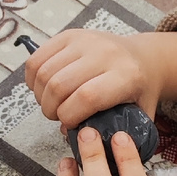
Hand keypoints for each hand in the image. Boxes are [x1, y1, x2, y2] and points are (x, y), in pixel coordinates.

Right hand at [25, 29, 161, 129]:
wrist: (143, 57)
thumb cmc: (139, 90)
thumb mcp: (138, 116)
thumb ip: (113, 133)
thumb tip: (77, 140)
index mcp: (126, 76)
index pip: (87, 97)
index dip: (69, 116)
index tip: (70, 124)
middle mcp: (105, 53)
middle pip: (59, 84)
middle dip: (51, 108)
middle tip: (57, 116)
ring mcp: (85, 41)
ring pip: (44, 72)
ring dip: (40, 95)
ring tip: (51, 103)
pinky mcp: (69, 35)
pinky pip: (37, 58)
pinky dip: (32, 78)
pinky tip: (42, 88)